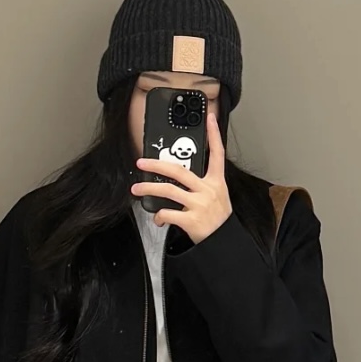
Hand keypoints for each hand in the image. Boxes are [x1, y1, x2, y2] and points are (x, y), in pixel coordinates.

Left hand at [131, 104, 231, 243]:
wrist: (223, 243)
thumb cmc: (218, 221)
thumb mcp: (218, 197)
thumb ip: (202, 185)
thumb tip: (177, 180)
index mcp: (216, 182)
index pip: (217, 154)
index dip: (214, 134)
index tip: (209, 118)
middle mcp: (208, 190)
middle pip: (179, 170)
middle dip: (156, 164)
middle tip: (141, 162)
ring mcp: (199, 205)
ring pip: (168, 191)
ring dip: (148, 188)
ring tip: (137, 189)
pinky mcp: (192, 220)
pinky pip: (168, 213)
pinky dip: (159, 216)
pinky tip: (159, 219)